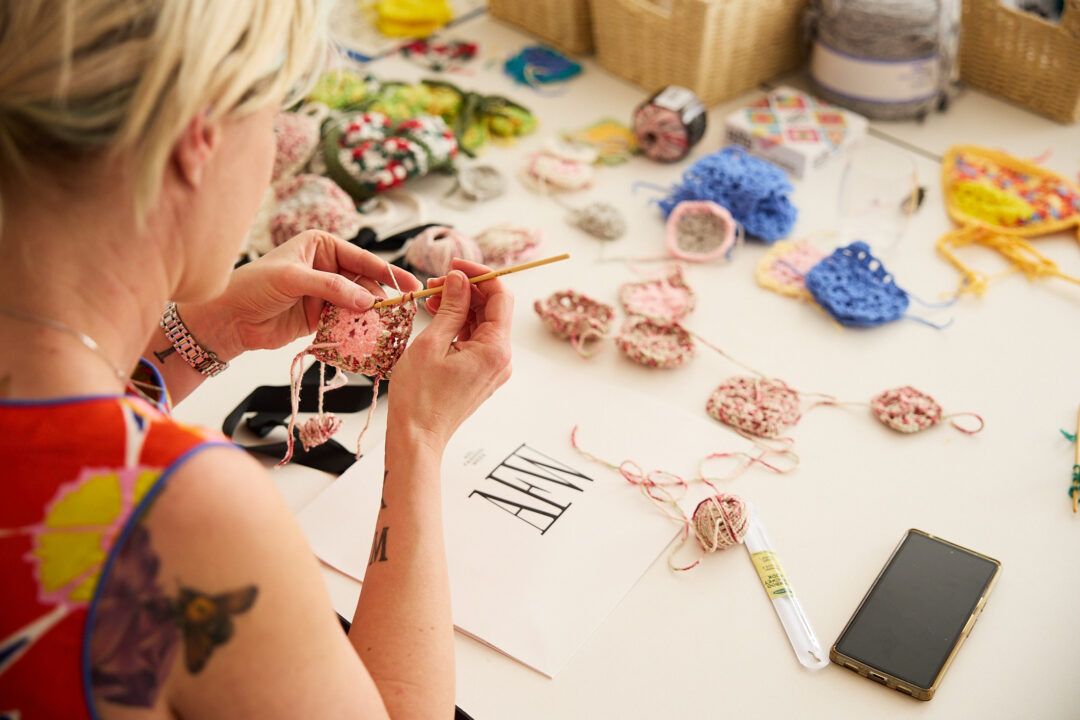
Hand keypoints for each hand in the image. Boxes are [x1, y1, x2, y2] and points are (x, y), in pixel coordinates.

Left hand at [181, 230, 420, 359]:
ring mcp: (325, 294)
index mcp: (321, 246)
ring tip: (385, 326)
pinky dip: (356, 329)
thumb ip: (332, 288)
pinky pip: (346, 322)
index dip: (387, 271)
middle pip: (364, 282)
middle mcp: (326, 267)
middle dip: (380, 297)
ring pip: (358, 303)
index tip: (409, 284)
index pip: (361, 258)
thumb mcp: (293, 279)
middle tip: (399, 312)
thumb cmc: (253, 286)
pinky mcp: (320, 318)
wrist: (228, 318)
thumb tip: (368, 300)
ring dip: (370, 315)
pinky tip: (366, 336)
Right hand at [388, 258, 513, 450]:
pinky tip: (437, 316)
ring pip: (482, 323)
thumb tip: (460, 279)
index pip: (501, 296)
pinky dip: (458, 325)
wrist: (417, 436)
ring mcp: (492, 367)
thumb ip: (451, 307)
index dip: (480, 274)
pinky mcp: (481, 373)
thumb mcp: (432, 343)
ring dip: (459, 306)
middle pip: (492, 309)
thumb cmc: (419, 396)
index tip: (455, 264)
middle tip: (435, 282)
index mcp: (495, 349)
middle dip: (466, 290)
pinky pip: (475, 340)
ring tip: (430, 299)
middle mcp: (501, 358)